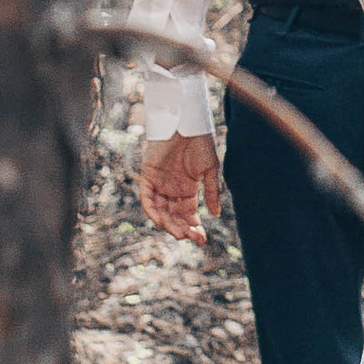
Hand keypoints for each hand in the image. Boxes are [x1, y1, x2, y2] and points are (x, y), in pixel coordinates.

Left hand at [140, 132, 222, 246]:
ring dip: (168, 224)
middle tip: (190, 237)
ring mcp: (159, 185)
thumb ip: (211, 192)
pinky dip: (152, 211)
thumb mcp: (210, 169)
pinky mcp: (148, 177)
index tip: (202, 239)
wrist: (186, 123)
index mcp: (187, 191)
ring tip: (178, 233)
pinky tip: (161, 220)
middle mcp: (172, 191)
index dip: (194, 228)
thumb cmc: (200, 143)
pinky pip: (147, 199)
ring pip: (160, 211)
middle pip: (174, 217)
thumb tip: (216, 214)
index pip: (189, 216)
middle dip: (182, 229)